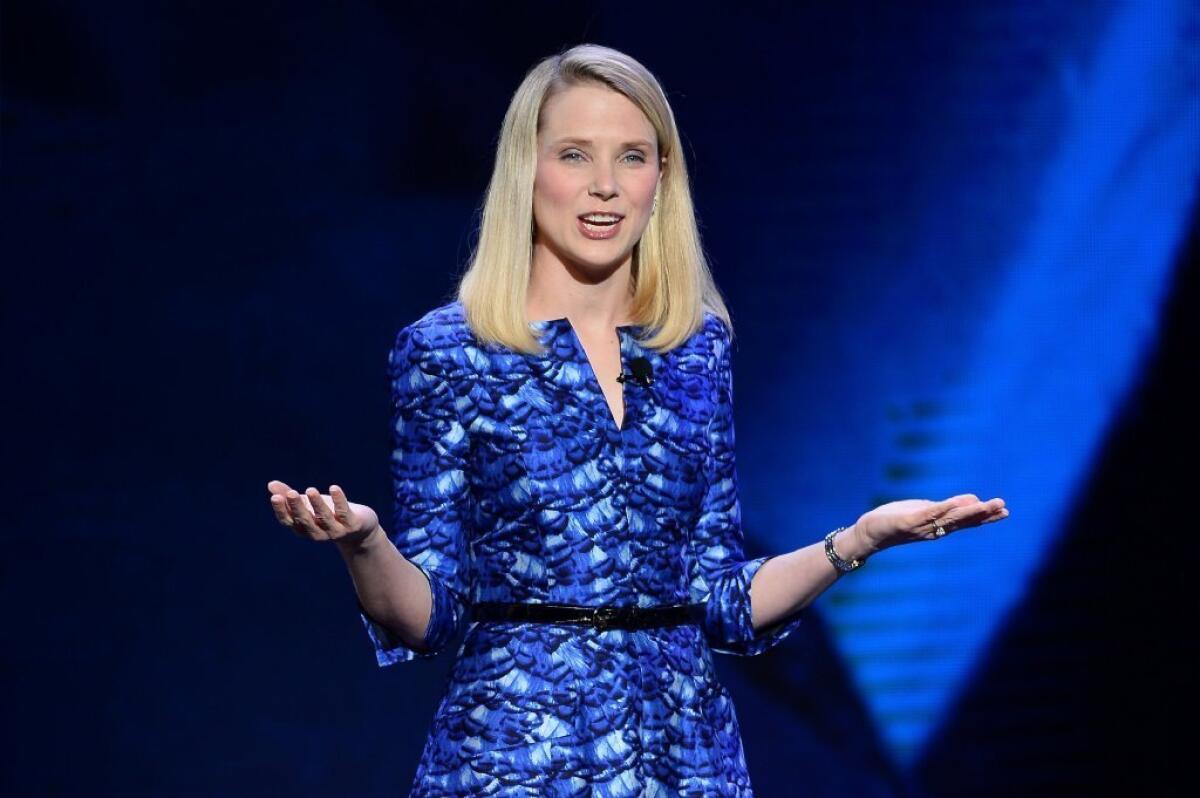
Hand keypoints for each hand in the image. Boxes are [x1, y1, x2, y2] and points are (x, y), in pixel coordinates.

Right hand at [267, 480, 381, 547]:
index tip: (275, 497)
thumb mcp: (309, 505)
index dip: (281, 510)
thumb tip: (270, 484)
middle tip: (291, 493)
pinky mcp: (352, 525)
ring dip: (317, 504)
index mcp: (303, 528)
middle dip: (297, 507)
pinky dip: (339, 500)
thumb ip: (289, 496)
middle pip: (304, 521)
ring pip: (324, 518)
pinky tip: (334, 488)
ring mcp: (335, 530)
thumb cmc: (329, 514)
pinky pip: (344, 512)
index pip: (288, 521)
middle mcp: (317, 532)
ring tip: (311, 490)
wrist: (360, 530)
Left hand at [852, 493, 1008, 555]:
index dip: (985, 516)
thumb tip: (971, 500)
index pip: (966, 521)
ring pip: (950, 518)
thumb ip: (945, 508)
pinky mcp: (908, 521)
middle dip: (984, 514)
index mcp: (938, 526)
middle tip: (1005, 508)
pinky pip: (928, 514)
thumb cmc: (896, 520)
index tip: (1005, 510)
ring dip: (969, 511)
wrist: (869, 533)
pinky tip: (957, 502)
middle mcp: (934, 529)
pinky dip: (943, 508)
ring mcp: (922, 526)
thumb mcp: (924, 512)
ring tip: (987, 504)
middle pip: (963, 521)